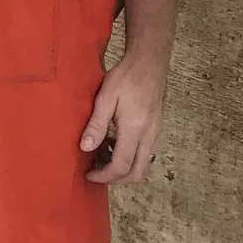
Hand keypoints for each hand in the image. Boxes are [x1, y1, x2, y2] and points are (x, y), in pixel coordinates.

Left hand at [80, 52, 165, 184]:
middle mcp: (149, 136)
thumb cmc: (126, 77)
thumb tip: (86, 148)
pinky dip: (131, 159)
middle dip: (116, 179)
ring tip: (102, 159)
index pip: (121, 166)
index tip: (88, 174)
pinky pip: (146, 154)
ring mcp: (155, 133)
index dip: (104, 176)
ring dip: (124, 170)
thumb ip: (96, 124)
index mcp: (135, 130)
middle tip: (96, 173)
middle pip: (137, 173)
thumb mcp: (106, 98)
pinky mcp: (156, 129)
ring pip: (143, 165)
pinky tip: (115, 146)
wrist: (149, 62)